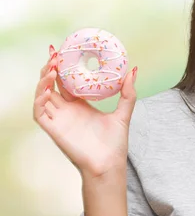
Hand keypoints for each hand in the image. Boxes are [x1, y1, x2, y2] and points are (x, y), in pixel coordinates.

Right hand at [33, 44, 138, 178]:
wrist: (109, 163)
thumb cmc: (115, 143)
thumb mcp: (124, 113)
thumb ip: (128, 93)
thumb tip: (133, 71)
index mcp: (80, 105)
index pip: (66, 82)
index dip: (63, 67)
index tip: (64, 51)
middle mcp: (67, 110)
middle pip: (51, 85)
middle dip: (50, 69)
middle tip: (56, 54)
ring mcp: (58, 119)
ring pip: (42, 95)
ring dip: (43, 80)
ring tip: (52, 67)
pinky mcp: (53, 129)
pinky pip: (39, 112)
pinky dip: (39, 99)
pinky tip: (47, 87)